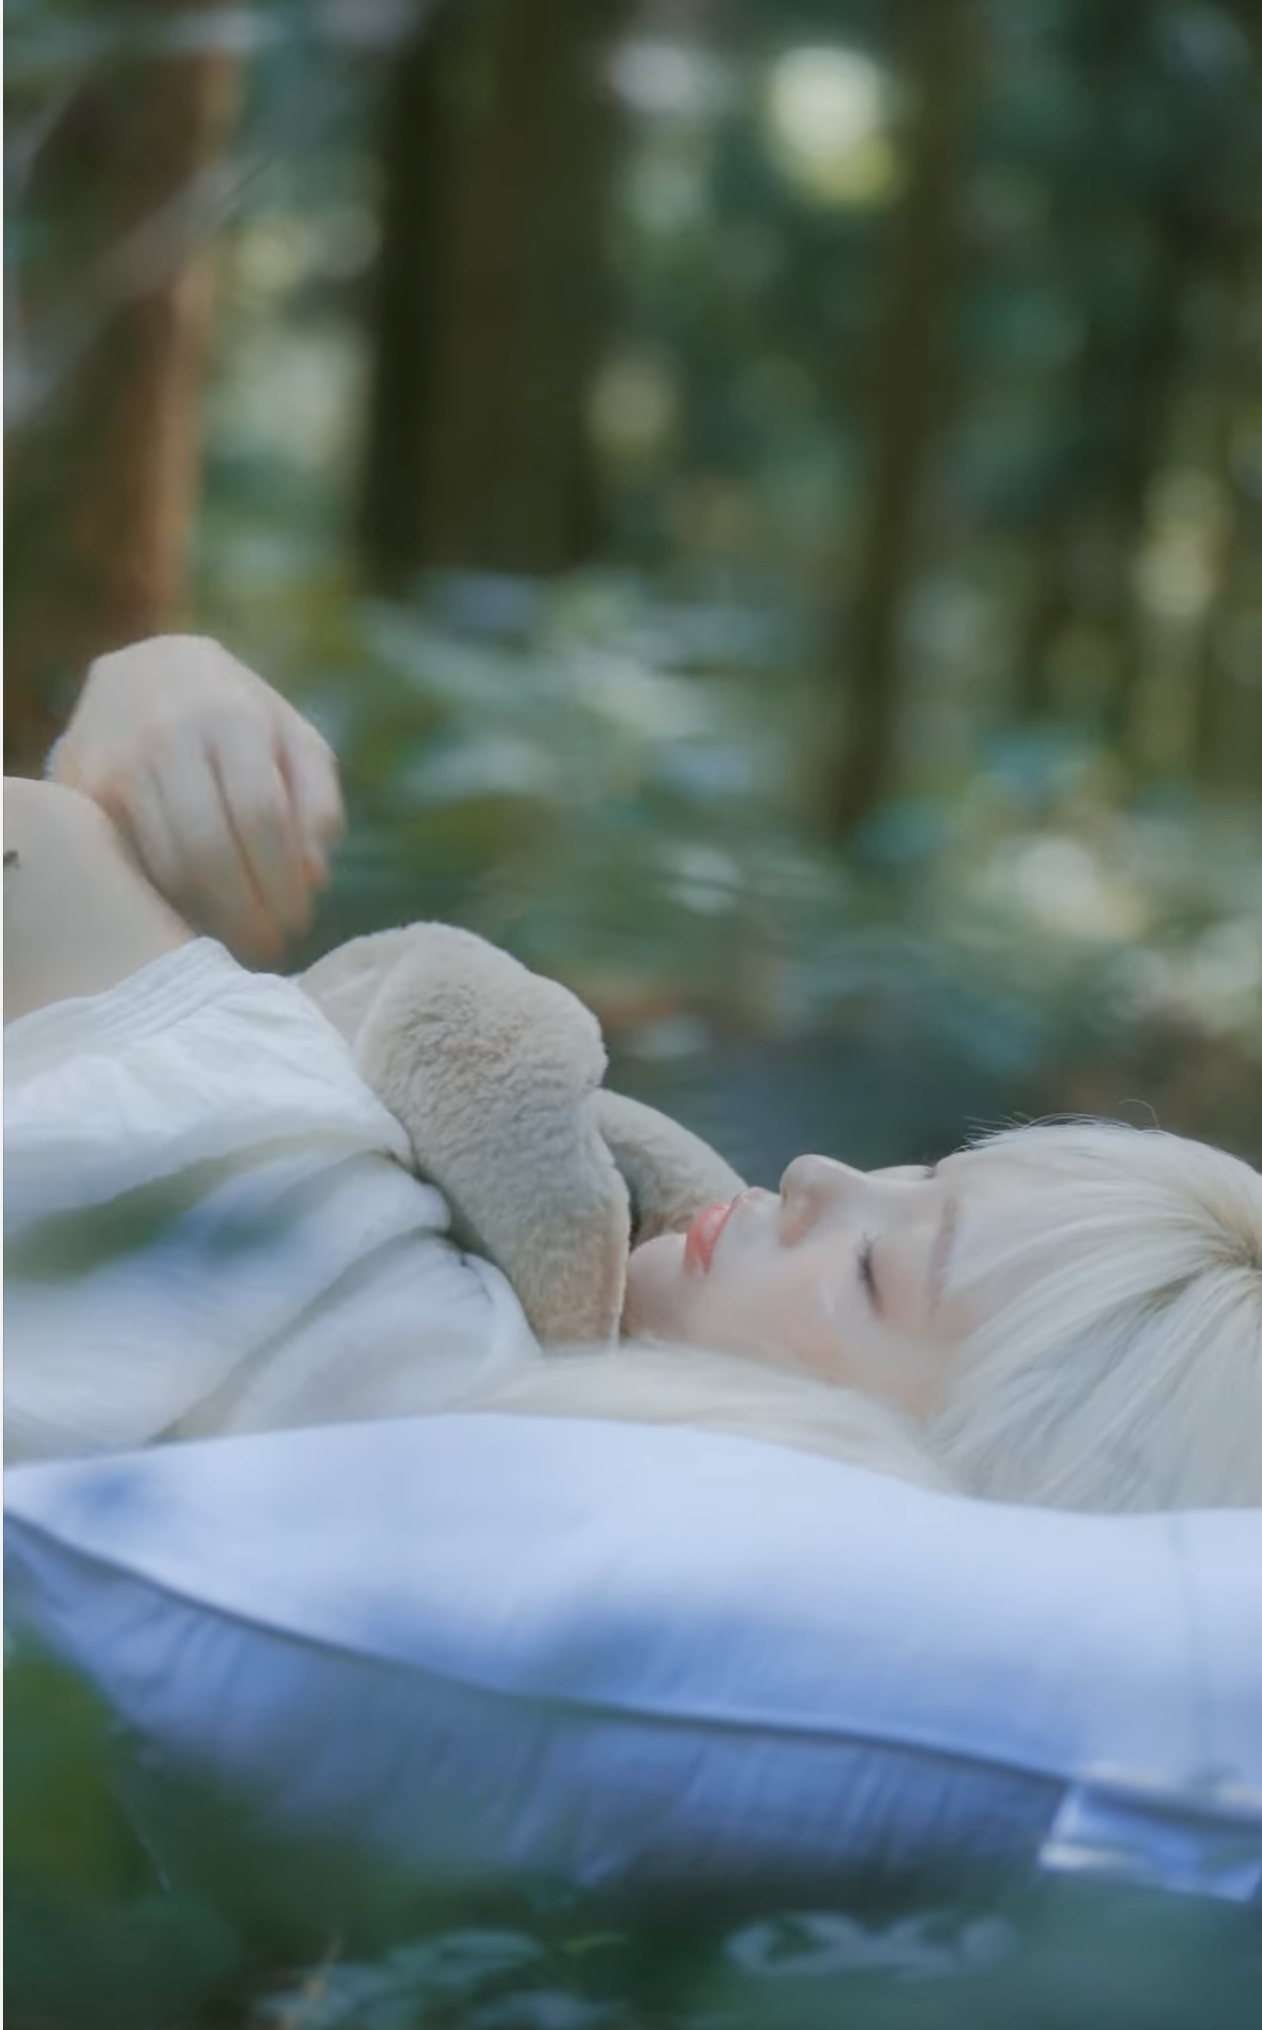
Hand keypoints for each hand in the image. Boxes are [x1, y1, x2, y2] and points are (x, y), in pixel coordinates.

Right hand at [50, 635, 344, 959]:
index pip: (261, 816)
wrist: (144, 670)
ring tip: (238, 936)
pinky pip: (127, 862)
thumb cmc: (236, 716)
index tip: (298, 923)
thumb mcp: (293, 737)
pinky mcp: (79, 788)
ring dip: (207, 917)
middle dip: (246, 912)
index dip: (282, 881)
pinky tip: (193, 915)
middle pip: (209, 849)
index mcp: (232, 717)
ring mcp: (117, 761)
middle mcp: (168, 735)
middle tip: (269, 946)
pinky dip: (164, 899)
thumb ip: (317, 800)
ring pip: (164, 864)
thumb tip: (314, 877)